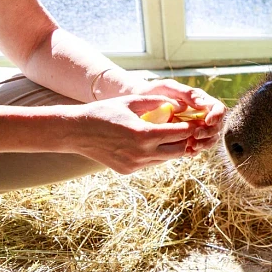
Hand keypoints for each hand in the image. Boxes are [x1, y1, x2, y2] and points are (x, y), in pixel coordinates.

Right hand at [66, 95, 200, 173]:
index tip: (195, 121)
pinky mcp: (128, 171)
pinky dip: (156, 154)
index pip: (180, 134)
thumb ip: (158, 102)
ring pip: (166, 159)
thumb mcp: (132, 101)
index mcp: (145, 134)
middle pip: (178, 150)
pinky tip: (150, 143)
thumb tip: (181, 106)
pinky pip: (151, 163)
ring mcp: (135, 165)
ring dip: (170, 147)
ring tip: (169, 134)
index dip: (190, 127)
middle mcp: (142, 153)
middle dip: (184, 140)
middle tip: (186, 130)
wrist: (75, 131)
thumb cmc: (104, 112)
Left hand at [130, 79, 226, 155]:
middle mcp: (201, 116)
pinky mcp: (187, 139)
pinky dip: (195, 151)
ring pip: (210, 139)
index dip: (217, 116)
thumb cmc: (154, 92)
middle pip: (217, 126)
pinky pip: (197, 148)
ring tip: (191, 145)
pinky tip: (186, 151)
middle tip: (196, 135)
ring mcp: (195, 128)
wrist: (138, 105)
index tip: (208, 121)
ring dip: (204, 144)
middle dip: (209, 132)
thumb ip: (185, 93)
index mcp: (201, 101)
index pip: (218, 108)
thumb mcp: (168, 87)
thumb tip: (202, 104)